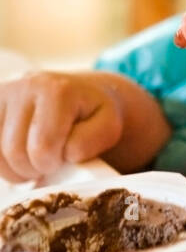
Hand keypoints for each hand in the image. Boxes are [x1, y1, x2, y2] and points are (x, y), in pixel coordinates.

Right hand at [0, 72, 123, 183]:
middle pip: (14, 151)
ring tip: (36, 158)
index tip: (65, 156)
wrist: (82, 92)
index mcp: (56, 89)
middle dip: (34, 167)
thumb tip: (66, 152)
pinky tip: (19, 155)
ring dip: (16, 167)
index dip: (54, 162)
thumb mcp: (108, 127)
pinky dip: (2, 162)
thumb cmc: (94, 114)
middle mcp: (24, 84)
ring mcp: (3, 91)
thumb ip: (91, 142)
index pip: (42, 147)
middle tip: (50, 161)